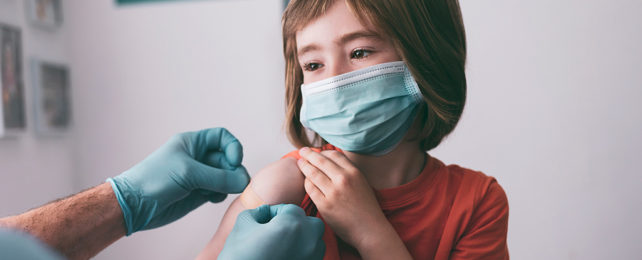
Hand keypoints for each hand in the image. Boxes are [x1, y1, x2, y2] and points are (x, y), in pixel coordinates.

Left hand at [107, 128, 249, 234]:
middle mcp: (198, 157)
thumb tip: (243, 181)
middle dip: (233, 170)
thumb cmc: (154, 180)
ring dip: (229, 184)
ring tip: (221, 192)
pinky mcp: (198, 194)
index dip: (233, 148)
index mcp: (193, 143)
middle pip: (227, 159)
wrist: (135, 205)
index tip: (234, 161)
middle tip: (236, 184)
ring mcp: (198, 176)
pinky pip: (219, 191)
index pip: (222, 137)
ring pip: (226, 177)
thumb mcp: (188, 173)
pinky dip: (221, 195)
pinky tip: (211, 199)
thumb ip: (219, 177)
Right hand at [219, 204, 324, 259]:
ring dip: (303, 239)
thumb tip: (266, 211)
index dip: (276, 213)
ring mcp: (311, 258)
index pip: (291, 209)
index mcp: (292, 224)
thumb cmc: (240, 255)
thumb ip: (258, 211)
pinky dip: (303, 253)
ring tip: (282, 245)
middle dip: (297, 224)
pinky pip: (313, 257)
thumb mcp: (243, 224)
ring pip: (316, 241)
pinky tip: (285, 256)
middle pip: (311, 223)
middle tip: (277, 232)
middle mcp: (308, 241)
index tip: (265, 222)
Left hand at [297, 148, 387, 249]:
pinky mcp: (325, 205)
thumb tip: (331, 161)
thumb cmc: (366, 207)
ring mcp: (333, 192)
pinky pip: (310, 189)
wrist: (369, 229)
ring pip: (312, 173)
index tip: (317, 152)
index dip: (323, 152)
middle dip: (309, 154)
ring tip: (300, 164)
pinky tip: (306, 181)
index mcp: (354, 172)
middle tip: (302, 152)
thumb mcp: (362, 183)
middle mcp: (343, 180)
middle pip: (320, 161)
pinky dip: (307, 183)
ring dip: (304, 167)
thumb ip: (348, 172)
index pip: (334, 155)